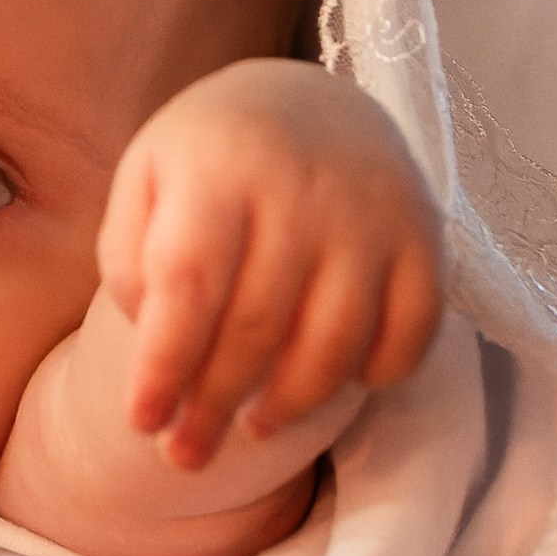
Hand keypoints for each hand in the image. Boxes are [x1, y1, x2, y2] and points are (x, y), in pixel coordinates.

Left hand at [101, 59, 443, 465]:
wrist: (309, 101)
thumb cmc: (209, 160)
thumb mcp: (146, 180)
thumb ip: (130, 256)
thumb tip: (156, 337)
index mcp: (219, 166)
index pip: (190, 283)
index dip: (165, 364)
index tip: (142, 421)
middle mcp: (301, 186)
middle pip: (257, 325)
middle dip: (214, 405)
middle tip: (183, 454)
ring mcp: (372, 213)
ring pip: (335, 342)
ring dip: (289, 404)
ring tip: (252, 425)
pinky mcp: (426, 236)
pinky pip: (413, 333)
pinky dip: (377, 375)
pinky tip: (338, 384)